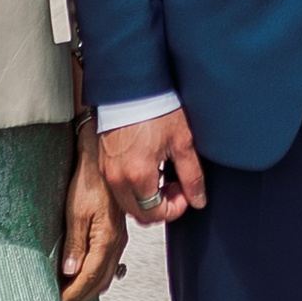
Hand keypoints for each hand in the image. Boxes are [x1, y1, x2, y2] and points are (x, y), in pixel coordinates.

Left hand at [58, 142, 127, 300]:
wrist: (103, 161)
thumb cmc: (90, 182)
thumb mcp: (76, 213)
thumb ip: (75, 244)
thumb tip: (70, 271)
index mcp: (106, 240)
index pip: (89, 277)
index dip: (74, 293)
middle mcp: (116, 242)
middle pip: (101, 281)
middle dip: (83, 296)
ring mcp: (118, 238)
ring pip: (108, 274)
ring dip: (91, 288)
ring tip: (73, 295)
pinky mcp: (116, 233)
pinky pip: (110, 263)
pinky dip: (98, 275)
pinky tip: (88, 275)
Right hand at [99, 105, 206, 221]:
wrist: (133, 87)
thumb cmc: (155, 107)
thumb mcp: (182, 143)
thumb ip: (192, 176)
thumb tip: (198, 199)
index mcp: (138, 175)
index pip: (155, 213)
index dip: (175, 209)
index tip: (185, 194)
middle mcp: (117, 177)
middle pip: (139, 213)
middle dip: (161, 207)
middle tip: (177, 187)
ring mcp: (108, 170)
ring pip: (128, 202)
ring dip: (148, 198)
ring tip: (165, 175)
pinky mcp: (103, 162)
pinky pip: (119, 187)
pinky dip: (135, 187)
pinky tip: (150, 167)